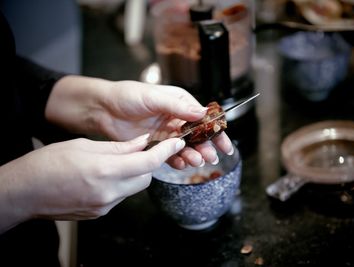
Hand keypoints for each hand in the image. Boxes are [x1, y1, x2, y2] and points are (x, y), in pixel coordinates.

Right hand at [0, 135, 183, 232]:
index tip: (177, 142)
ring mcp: (105, 206)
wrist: (24, 192)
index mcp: (105, 171)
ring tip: (117, 162)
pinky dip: (121, 184)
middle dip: (147, 163)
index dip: (165, 151)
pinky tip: (105, 175)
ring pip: (134, 187)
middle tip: (137, 150)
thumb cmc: (47, 164)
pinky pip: (121, 196)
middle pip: (146, 177)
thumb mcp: (84, 146)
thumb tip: (142, 142)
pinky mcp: (100, 213)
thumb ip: (118, 147)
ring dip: (134, 174)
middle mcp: (109, 192)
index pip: (148, 162)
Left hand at [46, 76, 233, 168]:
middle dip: (207, 146)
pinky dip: (178, 160)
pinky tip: (182, 164)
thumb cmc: (126, 95)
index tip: (224, 142)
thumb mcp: (153, 96)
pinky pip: (171, 154)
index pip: (203, 117)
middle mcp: (176, 118)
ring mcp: (166, 132)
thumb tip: (201, 113)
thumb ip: (177, 106)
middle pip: (198, 135)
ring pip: (186, 147)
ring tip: (197, 161)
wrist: (103, 109)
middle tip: (211, 157)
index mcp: (179, 102)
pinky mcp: (156, 144)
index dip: (215, 130)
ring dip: (193, 155)